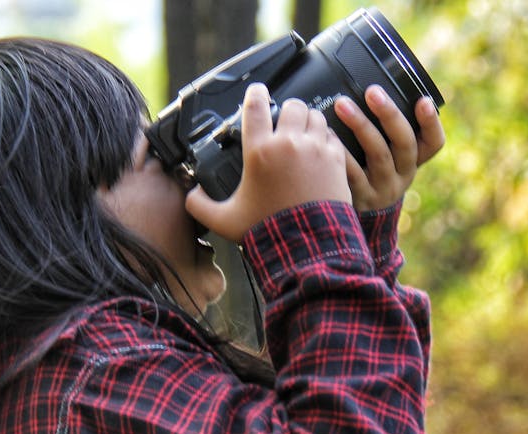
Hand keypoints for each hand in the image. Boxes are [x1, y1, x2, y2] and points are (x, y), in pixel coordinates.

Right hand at [186, 83, 350, 241]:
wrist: (308, 247)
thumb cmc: (269, 231)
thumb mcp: (225, 220)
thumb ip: (201, 206)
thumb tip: (192, 195)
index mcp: (259, 152)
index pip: (255, 106)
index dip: (256, 93)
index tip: (258, 91)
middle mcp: (288, 144)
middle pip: (291, 105)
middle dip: (287, 111)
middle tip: (284, 122)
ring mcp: (315, 150)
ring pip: (315, 116)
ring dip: (308, 122)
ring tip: (303, 134)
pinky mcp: (336, 160)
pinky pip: (332, 136)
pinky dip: (326, 139)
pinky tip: (320, 150)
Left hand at [333, 85, 445, 212]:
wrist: (350, 220)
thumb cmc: (366, 174)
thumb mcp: (383, 156)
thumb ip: (383, 130)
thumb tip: (369, 86)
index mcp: (412, 160)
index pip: (434, 142)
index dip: (431, 122)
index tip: (423, 100)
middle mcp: (403, 174)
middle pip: (405, 143)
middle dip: (390, 114)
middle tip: (373, 92)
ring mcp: (383, 188)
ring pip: (379, 154)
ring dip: (362, 126)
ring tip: (341, 104)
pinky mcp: (361, 198)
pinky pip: (353, 173)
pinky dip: (341, 152)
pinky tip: (326, 134)